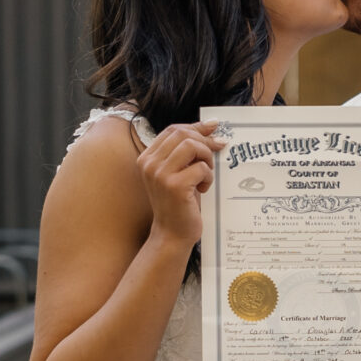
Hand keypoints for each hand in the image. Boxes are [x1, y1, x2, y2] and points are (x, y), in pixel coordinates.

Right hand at [137, 121, 222, 248]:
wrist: (172, 234)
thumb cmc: (179, 203)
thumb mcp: (179, 172)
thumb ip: (187, 151)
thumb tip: (210, 126)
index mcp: (147, 158)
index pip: (173, 130)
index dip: (195, 127)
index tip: (213, 129)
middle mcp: (149, 163)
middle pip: (182, 134)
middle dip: (203, 142)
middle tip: (212, 157)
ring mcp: (160, 174)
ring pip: (191, 146)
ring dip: (206, 158)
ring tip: (205, 175)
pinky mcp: (174, 186)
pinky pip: (200, 168)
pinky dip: (208, 177)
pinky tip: (203, 189)